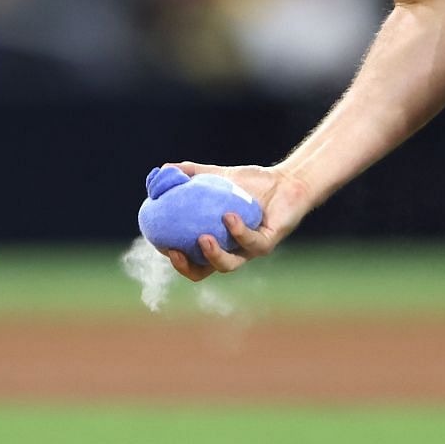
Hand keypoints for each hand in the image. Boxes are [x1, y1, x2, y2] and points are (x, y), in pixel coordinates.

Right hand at [160, 161, 311, 281]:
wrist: (285, 182)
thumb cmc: (250, 184)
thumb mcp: (216, 175)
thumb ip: (190, 173)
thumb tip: (161, 172)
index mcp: (214, 241)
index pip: (189, 257)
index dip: (173, 257)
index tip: (160, 242)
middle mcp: (230, 251)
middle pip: (203, 272)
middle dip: (186, 268)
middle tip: (175, 252)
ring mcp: (248, 251)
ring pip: (228, 265)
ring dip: (213, 255)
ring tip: (202, 238)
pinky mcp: (266, 244)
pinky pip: (250, 242)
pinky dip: (238, 230)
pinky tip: (228, 216)